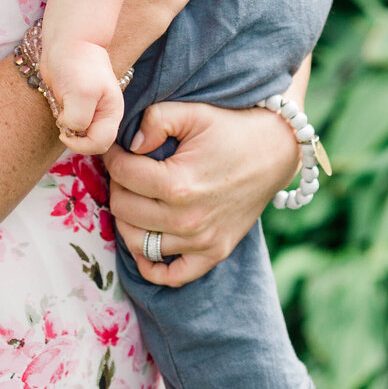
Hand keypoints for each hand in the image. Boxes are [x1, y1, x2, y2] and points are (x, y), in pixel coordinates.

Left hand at [41, 37, 124, 154]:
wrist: (67, 40)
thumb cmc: (77, 63)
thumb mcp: (81, 94)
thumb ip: (79, 120)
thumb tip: (70, 131)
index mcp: (112, 112)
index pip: (100, 143)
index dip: (81, 144)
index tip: (64, 132)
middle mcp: (103, 113)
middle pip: (91, 141)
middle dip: (74, 136)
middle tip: (62, 119)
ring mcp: (90, 108)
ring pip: (78, 133)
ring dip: (66, 126)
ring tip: (61, 106)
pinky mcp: (75, 103)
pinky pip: (69, 121)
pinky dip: (61, 117)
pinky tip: (58, 102)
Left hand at [104, 95, 303, 286]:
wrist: (274, 152)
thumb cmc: (231, 128)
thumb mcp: (193, 112)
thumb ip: (155, 120)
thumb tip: (130, 144)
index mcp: (178, 183)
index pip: (122, 173)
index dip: (112, 155)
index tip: (116, 147)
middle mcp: (187, 219)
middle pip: (124, 208)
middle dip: (118, 184)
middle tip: (127, 169)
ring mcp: (201, 242)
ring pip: (138, 243)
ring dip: (127, 219)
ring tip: (135, 197)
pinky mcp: (214, 253)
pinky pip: (171, 276)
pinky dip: (151, 265)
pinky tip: (146, 241)